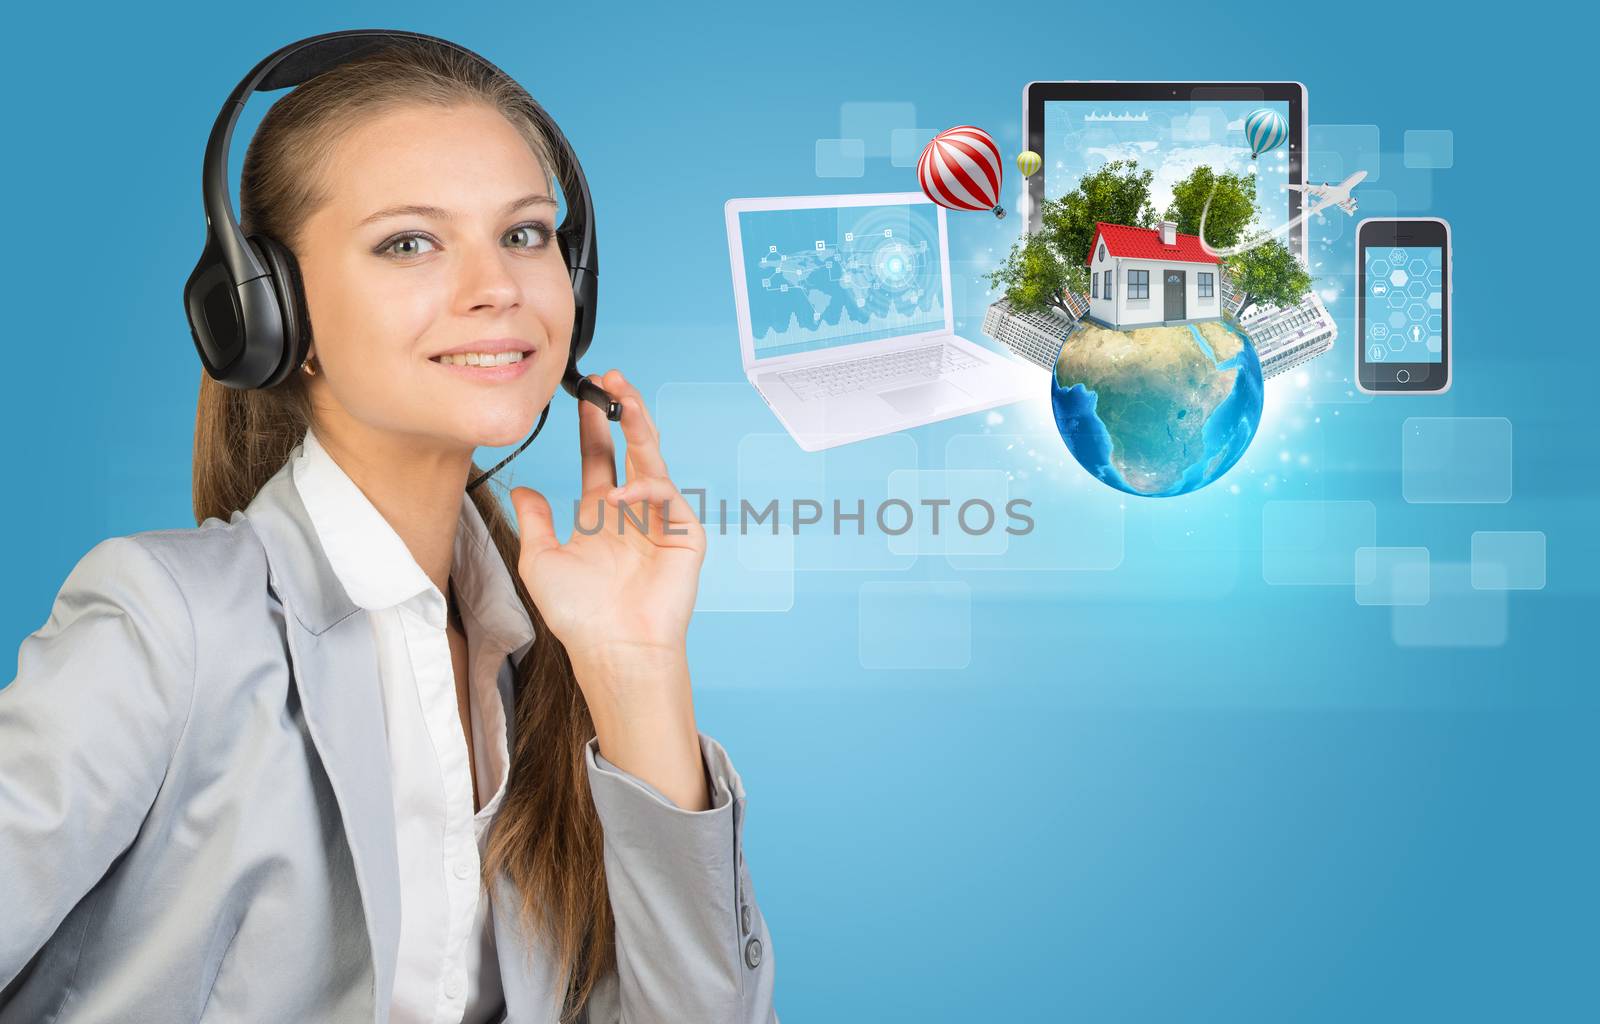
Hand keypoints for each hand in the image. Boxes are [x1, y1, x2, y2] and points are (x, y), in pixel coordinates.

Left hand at [508, 368, 707, 730]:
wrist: (613, 648)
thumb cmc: (579, 615)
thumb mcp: (540, 561)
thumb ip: (534, 521)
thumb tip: (522, 489)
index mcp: (600, 514)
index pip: (600, 456)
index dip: (593, 425)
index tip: (584, 394)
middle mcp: (631, 512)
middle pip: (632, 448)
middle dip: (624, 411)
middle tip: (612, 380)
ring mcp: (659, 521)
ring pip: (654, 461)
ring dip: (642, 428)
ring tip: (625, 400)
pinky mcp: (683, 536)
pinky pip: (667, 498)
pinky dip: (643, 490)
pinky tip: (618, 496)